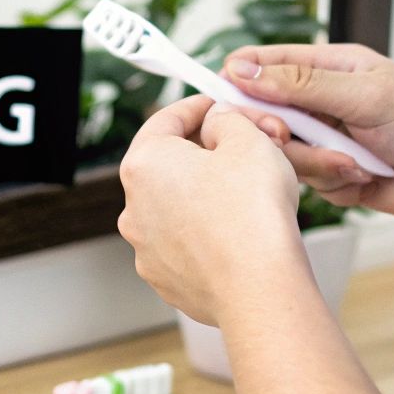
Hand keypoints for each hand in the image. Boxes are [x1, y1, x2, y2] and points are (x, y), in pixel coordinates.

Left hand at [117, 95, 309, 326]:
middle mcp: (134, 206)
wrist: (259, 288)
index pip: (166, 119)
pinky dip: (206, 233)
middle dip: (207, 153)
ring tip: (247, 195)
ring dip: (205, 195)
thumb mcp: (249, 140)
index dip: (198, 107)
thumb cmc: (253, 214)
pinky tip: (237, 232)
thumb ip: (227, 119)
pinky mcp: (165, 278)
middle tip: (244, 150)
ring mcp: (145, 247)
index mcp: (145, 163)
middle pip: (170, 165)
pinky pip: (184, 243)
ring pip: (177, 207)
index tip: (218, 106)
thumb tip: (217, 122)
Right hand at [221, 43, 393, 250]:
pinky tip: (365, 179)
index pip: (261, 62)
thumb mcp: (364, 97)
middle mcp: (321, 100)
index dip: (237, 80)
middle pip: (263, 113)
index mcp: (328, 66)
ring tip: (354, 165)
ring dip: (315, 163)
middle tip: (287, 139)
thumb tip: (241, 69)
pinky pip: (306, 182)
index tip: (225, 102)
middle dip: (276, 132)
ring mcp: (326, 138)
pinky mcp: (333, 172)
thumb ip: (300, 85)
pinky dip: (333, 183)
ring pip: (282, 153)